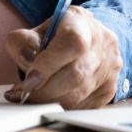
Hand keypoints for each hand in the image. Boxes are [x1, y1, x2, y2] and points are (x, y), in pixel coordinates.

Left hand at [3, 5, 122, 108]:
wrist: (89, 38)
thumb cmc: (60, 34)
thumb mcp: (38, 29)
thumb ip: (24, 42)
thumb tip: (25, 60)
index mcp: (82, 23)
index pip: (72, 43)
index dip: (49, 64)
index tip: (29, 78)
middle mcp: (102, 45)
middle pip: (75, 75)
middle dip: (43, 90)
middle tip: (22, 93)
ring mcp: (109, 69)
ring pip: (78, 96)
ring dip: (49, 102)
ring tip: (31, 99)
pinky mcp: (108, 90)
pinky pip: (81, 108)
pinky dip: (61, 108)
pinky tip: (49, 102)